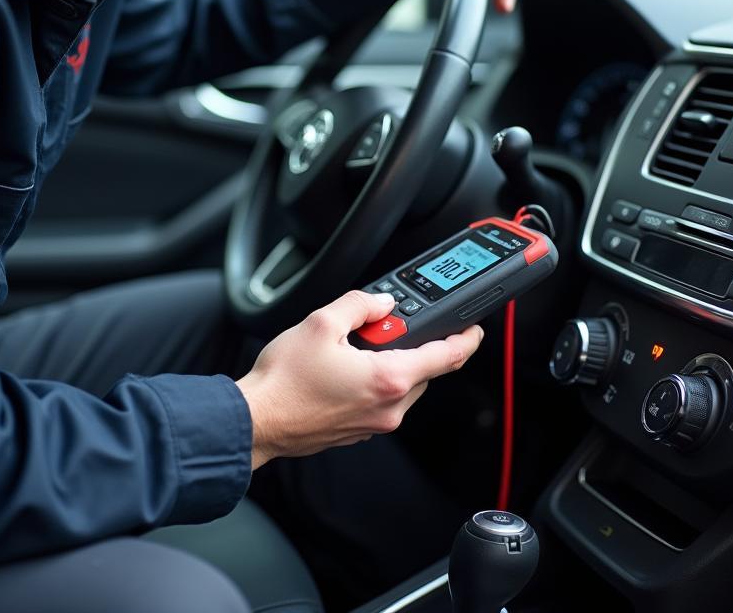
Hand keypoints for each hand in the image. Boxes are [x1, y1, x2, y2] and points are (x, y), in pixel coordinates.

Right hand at [235, 290, 483, 469]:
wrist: (258, 420)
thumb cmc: (285, 381)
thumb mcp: (321, 322)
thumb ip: (359, 304)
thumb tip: (381, 302)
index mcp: (389, 378)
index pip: (446, 357)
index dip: (466, 339)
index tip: (474, 328)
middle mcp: (389, 407)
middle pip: (423, 371)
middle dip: (413, 344)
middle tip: (386, 325)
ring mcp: (374, 423)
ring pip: (401, 386)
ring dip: (391, 364)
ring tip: (354, 346)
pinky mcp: (357, 431)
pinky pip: (379, 401)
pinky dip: (373, 381)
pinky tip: (344, 368)